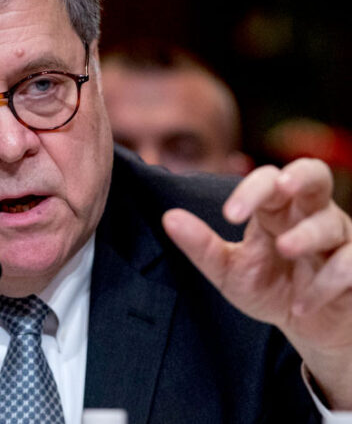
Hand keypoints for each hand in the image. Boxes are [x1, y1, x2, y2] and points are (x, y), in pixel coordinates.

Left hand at [162, 158, 351, 408]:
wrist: (306, 327)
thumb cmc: (268, 287)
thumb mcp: (228, 270)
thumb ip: (201, 245)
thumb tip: (168, 218)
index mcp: (276, 210)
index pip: (267, 181)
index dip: (251, 190)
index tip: (229, 215)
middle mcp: (310, 214)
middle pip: (315, 174)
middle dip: (301, 176)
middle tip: (282, 189)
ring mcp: (339, 238)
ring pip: (332, 222)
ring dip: (307, 236)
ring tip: (285, 250)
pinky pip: (351, 264)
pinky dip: (327, 283)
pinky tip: (301, 306)